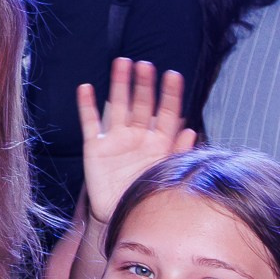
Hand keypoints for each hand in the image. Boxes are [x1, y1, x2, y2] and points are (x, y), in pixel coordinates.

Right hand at [75, 58, 194, 225]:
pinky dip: (87, 105)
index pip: (166, 112)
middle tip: (145, 64)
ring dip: (120, 85)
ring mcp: (116, 139)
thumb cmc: (147, 194)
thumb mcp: (166, 173)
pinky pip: (91, 122)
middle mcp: (138, 135)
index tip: (173, 75)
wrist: (120, 215)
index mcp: (159, 141)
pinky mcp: (96, 147)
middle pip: (142, 103)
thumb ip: (178, 152)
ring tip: (121, 63)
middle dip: (144, 84)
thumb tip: (192, 130)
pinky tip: (87, 88)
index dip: (170, 94)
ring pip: (118, 106)